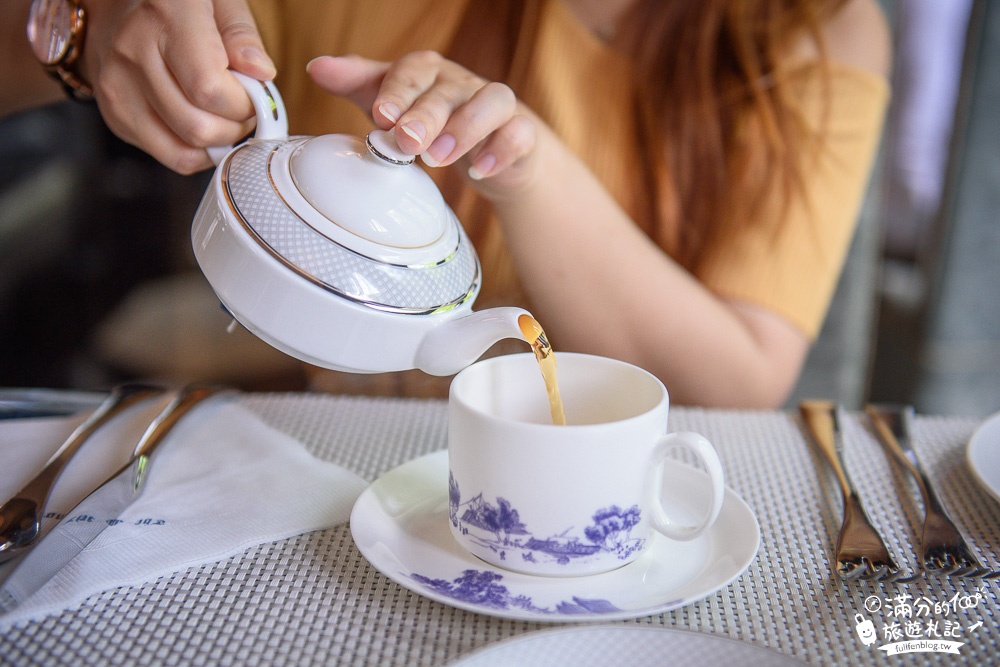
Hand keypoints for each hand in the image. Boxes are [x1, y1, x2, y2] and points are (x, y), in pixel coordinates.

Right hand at [80, 0, 275, 173]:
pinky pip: (171, 156)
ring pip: (185, 149)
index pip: (209, 89)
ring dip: (219, 142)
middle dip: (236, 127)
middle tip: (243, 109)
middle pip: (198, 126)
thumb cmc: (178, 6)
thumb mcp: (219, 1)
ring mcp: (117, 86)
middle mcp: (133, 51)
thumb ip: (242, 35)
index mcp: (165, 16)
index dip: (243, 104)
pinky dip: (199, 151)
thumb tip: (261, 73)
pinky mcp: (115, 115)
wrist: (115, 9)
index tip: (255, 95)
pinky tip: (203, 124)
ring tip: (224, 116)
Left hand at [306, 52, 537, 196]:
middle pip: (446, 90)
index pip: (411, 71)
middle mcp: (462, 83)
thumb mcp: (393, 105)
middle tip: (406, 143)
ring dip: (464, 129)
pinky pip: (518, 133)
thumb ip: (358, 84)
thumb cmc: (434, 122)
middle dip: (424, 115)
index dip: (397, 92)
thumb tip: (315, 67)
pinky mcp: (520, 131)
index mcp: (428, 72)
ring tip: (438, 159)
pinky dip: (502, 150)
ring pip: (490, 102)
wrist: (491, 150)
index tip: (381, 116)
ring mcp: (495, 105)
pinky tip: (480, 171)